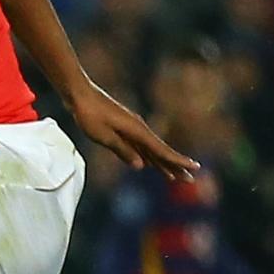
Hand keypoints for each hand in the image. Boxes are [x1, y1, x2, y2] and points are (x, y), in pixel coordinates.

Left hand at [66, 82, 197, 178]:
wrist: (79, 94)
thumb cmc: (89, 114)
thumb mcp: (103, 135)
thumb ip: (123, 150)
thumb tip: (141, 166)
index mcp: (137, 131)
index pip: (161, 150)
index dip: (177, 161)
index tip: (194, 168)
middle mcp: (138, 129)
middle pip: (160, 152)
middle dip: (175, 166)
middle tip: (190, 179)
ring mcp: (132, 129)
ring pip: (151, 150)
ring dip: (163, 163)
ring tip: (174, 176)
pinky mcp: (123, 128)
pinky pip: (140, 146)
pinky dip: (147, 156)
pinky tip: (150, 164)